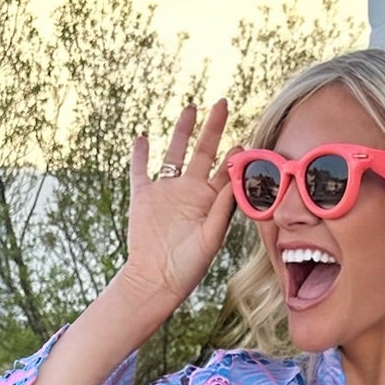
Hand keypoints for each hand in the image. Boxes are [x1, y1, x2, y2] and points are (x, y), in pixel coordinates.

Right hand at [116, 100, 234, 316]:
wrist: (155, 280)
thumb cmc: (188, 266)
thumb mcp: (211, 237)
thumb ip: (222, 208)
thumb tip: (235, 179)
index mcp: (210, 201)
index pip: (226, 171)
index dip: (235, 154)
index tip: (244, 139)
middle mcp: (189, 192)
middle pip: (203, 152)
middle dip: (213, 128)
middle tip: (222, 103)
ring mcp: (165, 192)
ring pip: (174, 153)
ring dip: (181, 131)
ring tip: (190, 108)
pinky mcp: (143, 198)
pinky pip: (140, 171)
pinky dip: (140, 154)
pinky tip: (142, 137)